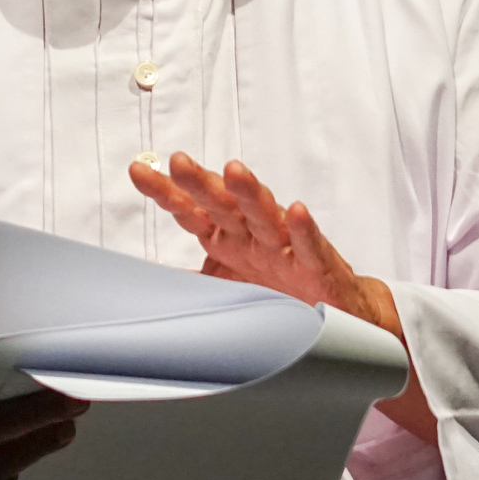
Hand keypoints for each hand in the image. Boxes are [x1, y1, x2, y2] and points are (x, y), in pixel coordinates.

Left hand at [129, 153, 437, 444]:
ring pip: (266, 217)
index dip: (168, 191)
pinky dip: (303, 231)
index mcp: (231, 240)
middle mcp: (256, 237)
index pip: (194, 211)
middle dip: (202, 182)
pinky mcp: (319, 269)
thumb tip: (145, 284)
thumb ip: (192, 282)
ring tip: (235, 172)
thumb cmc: (284, 294)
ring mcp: (288, 250)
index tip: (139, 170)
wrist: (339, 317)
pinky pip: (310, 248)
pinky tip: (295, 211)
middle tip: (178, 162)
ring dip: (251, 193)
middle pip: (225, 205)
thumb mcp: (227, 289)